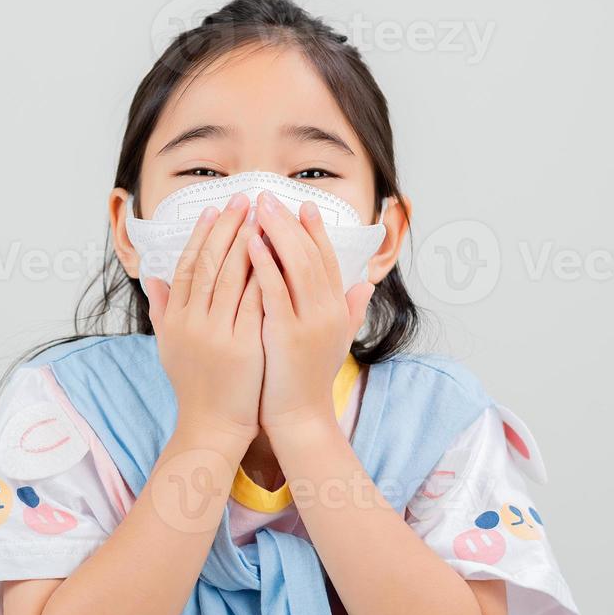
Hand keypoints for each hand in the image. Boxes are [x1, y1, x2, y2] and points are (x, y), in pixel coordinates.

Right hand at [145, 193, 264, 453]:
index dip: (201, 235)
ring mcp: (217, 333)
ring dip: (248, 241)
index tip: (215, 209)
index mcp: (176, 319)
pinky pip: (255, 301)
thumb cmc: (196, 387)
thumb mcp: (170, 347)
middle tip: (244, 198)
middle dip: (228, 227)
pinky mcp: (243, 345)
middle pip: (210, 264)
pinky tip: (276, 252)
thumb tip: (151, 277)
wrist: (212, 427)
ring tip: (262, 215)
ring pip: (232, 277)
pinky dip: (264, 274)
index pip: (188, 266)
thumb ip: (163, 310)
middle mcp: (192, 322)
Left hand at [248, 191, 374, 432]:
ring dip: (276, 232)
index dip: (316, 230)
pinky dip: (263, 263)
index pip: (328, 259)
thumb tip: (364, 284)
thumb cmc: (308, 379)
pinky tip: (249, 243)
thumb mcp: (335, 339)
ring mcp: (310, 321)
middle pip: (311, 254)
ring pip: (295, 265)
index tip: (303, 205)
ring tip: (257, 208)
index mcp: (338, 309)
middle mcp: (329, 310)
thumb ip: (350, 310)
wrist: (300, 418)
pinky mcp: (287, 333)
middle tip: (268, 196)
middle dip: (289, 222)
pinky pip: (274, 290)